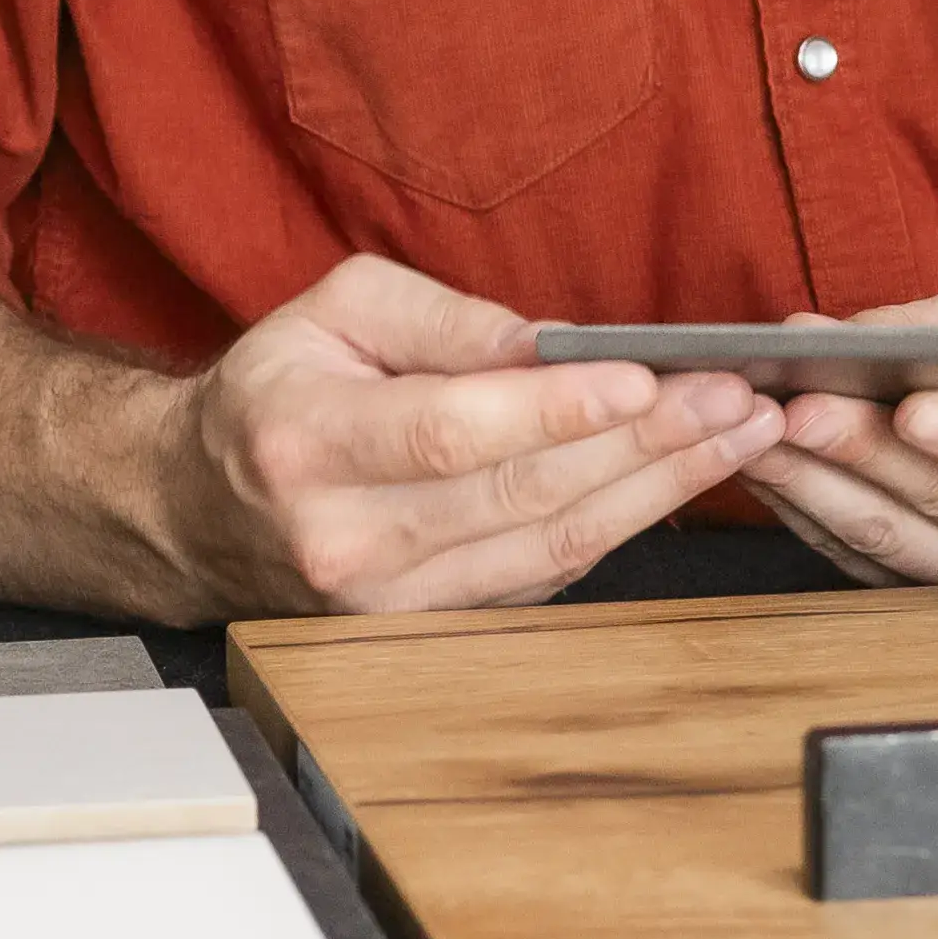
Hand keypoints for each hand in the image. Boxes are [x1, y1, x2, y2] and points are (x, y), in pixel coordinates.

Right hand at [148, 253, 779, 615]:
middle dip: (645, 446)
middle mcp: (345, 537)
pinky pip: (544, 578)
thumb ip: (438, 318)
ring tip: (739, 436)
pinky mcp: (426, 628)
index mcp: (309, 442)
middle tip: (735, 401)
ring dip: (659, 492)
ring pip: (549, 550)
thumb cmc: (278, 394)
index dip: (555, 412)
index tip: (646, 380)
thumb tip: (545, 344)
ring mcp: (386, 602)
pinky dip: (622, 526)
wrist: (199, 510)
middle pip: (520, 497)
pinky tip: (679, 480)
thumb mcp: (332, 311)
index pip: (451, 434)